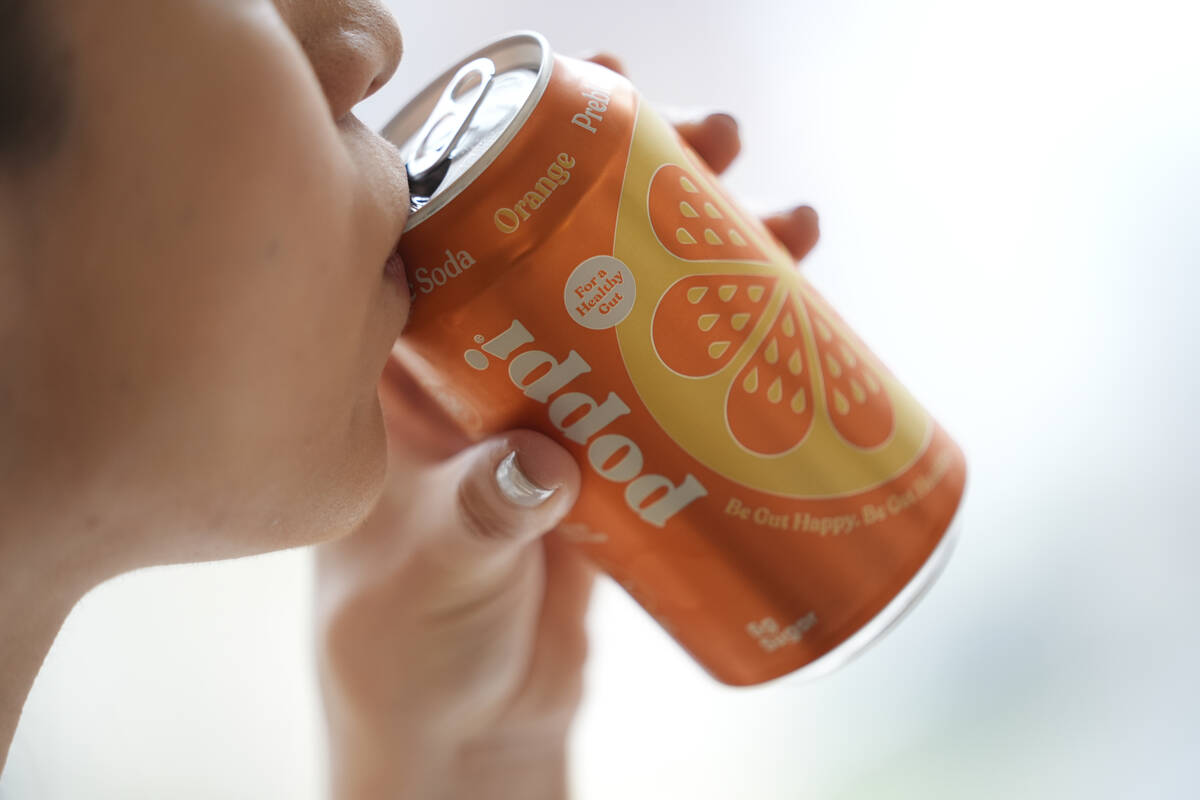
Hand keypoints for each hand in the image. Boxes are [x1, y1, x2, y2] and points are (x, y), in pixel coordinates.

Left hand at [314, 53, 819, 799]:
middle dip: (646, 180)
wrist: (467, 727)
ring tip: (790, 214)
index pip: (458, 221)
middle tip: (720, 134)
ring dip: (710, 250)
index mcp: (408, 368)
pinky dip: (734, 346)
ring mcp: (558, 408)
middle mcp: (484, 369)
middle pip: (568, 241)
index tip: (596, 90)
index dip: (523, 145)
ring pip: (636, 303)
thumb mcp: (430, 577)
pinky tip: (797, 308)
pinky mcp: (616, 460)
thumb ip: (474, 519)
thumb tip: (544, 462)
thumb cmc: (407, 652)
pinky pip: (677, 383)